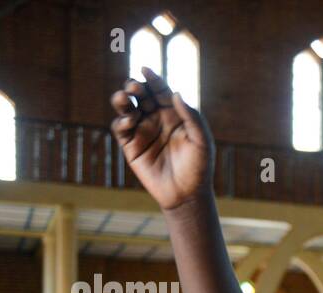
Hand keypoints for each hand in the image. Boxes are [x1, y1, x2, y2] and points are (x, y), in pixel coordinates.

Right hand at [110, 68, 213, 210]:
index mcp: (173, 113)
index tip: (146, 69)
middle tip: (134, 87)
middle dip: (134, 86)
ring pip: (126, 108)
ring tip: (124, 98)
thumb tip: (176, 93)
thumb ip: (192, 117)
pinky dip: (121, 122)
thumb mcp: (201, 141)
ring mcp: (142, 130)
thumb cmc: (199, 167)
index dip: (153, 78)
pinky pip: (121, 128)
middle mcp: (156, 118)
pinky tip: (129, 122)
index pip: (160, 90)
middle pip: (140, 95)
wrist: (187, 194)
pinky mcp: (131, 145)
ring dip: (121, 99)